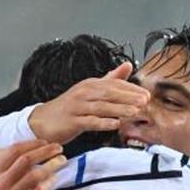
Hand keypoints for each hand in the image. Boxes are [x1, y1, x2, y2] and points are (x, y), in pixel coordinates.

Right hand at [0, 139, 65, 189]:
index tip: (44, 142)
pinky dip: (47, 184)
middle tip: (58, 148)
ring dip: (51, 165)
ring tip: (61, 160)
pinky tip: (54, 179)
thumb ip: (2, 164)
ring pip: (33, 175)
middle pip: (25, 159)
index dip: (32, 144)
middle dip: (45, 151)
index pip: (13, 150)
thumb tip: (21, 148)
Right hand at [27, 61, 148, 144]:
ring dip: (119, 109)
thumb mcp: (89, 91)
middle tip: (144, 101)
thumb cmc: (69, 108)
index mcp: (90, 85)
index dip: (130, 89)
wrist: (42, 121)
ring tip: (134, 112)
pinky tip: (114, 124)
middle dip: (128, 97)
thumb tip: (127, 65)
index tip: (146, 94)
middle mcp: (83, 93)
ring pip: (101, 107)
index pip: (113, 84)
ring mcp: (76, 107)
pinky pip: (89, 121)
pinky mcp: (71, 122)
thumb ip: (109, 79)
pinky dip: (102, 123)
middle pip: (109, 93)